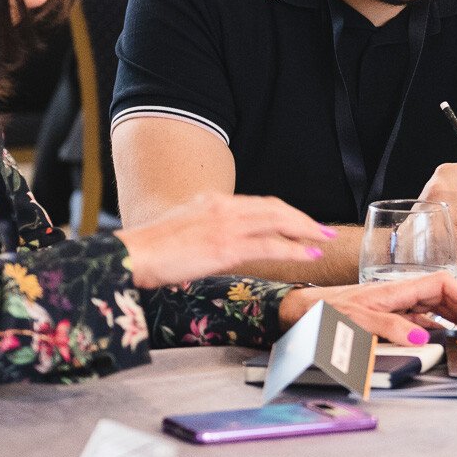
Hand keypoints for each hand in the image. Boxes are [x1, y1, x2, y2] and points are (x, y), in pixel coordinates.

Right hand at [115, 193, 333, 287]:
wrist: (131, 254)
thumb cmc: (150, 249)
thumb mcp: (185, 228)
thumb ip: (209, 229)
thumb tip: (224, 242)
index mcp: (213, 201)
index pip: (260, 204)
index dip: (286, 213)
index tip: (302, 222)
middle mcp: (223, 207)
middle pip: (275, 209)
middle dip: (304, 220)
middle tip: (324, 230)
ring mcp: (225, 226)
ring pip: (278, 223)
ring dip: (305, 231)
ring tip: (323, 240)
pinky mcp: (225, 247)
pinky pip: (269, 245)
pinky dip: (293, 248)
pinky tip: (307, 253)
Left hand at [279, 272, 456, 343]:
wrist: (301, 313)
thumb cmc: (324, 311)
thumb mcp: (358, 320)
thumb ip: (391, 328)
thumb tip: (422, 337)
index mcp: (397, 288)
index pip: (443, 283)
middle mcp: (399, 294)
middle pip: (444, 295)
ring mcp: (394, 306)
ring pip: (434, 308)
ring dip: (454, 319)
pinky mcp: (387, 318)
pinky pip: (419, 320)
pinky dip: (435, 328)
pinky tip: (440, 338)